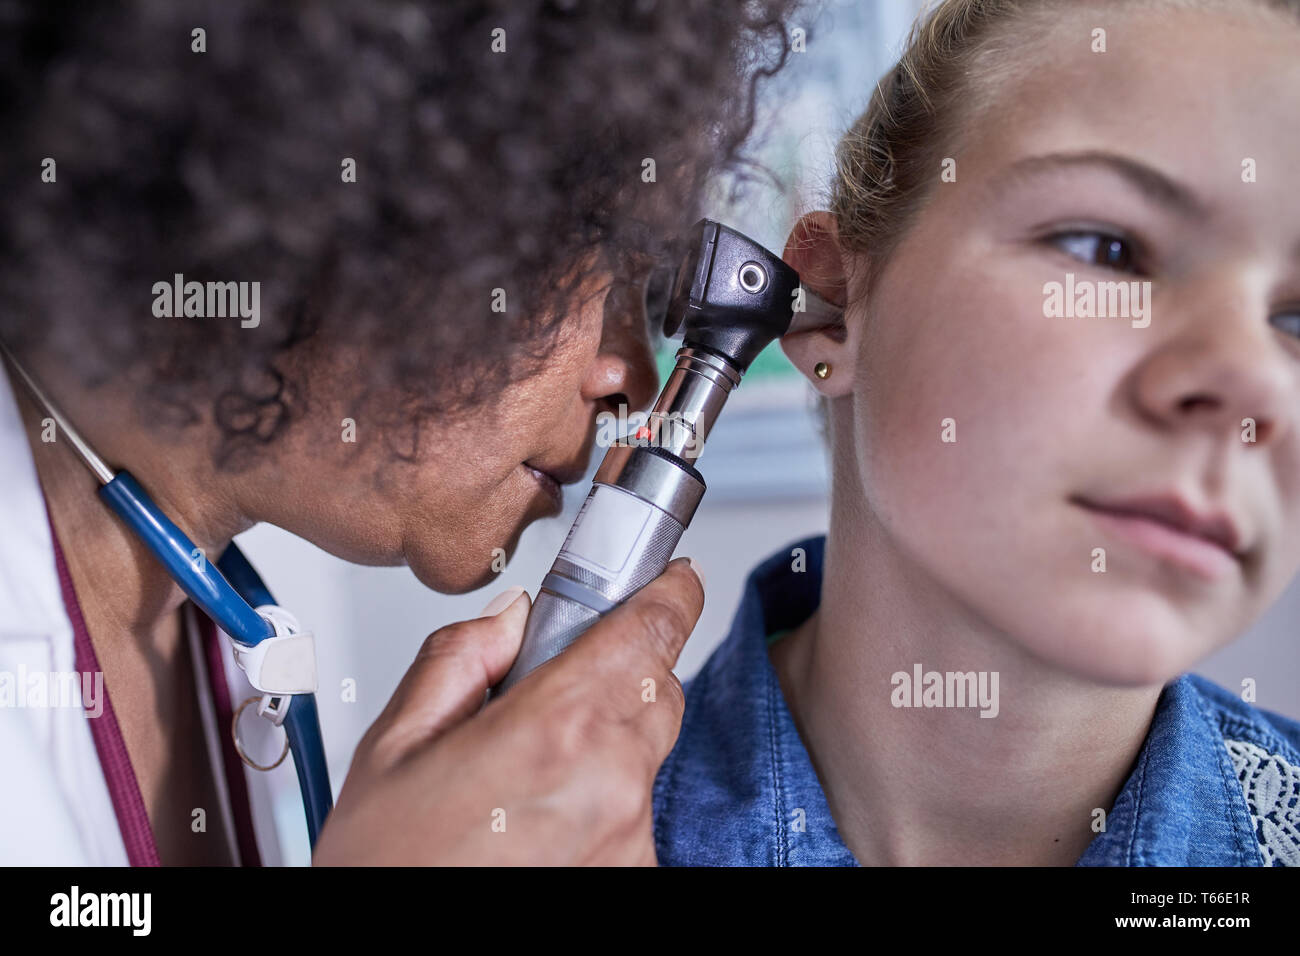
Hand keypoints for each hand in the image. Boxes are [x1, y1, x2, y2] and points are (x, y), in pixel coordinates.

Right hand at [312, 556, 705, 864]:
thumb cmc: (391, 869)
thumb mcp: (393, 747)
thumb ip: (460, 659)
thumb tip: (512, 618)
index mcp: (556, 729)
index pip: (653, 629)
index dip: (668, 592)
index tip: (671, 578)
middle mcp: (612, 784)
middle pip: (655, 689)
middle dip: (618, 672)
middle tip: (552, 690)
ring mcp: (631, 838)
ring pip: (644, 753)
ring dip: (604, 744)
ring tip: (525, 776)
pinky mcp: (636, 874)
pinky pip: (634, 809)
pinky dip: (601, 800)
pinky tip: (539, 820)